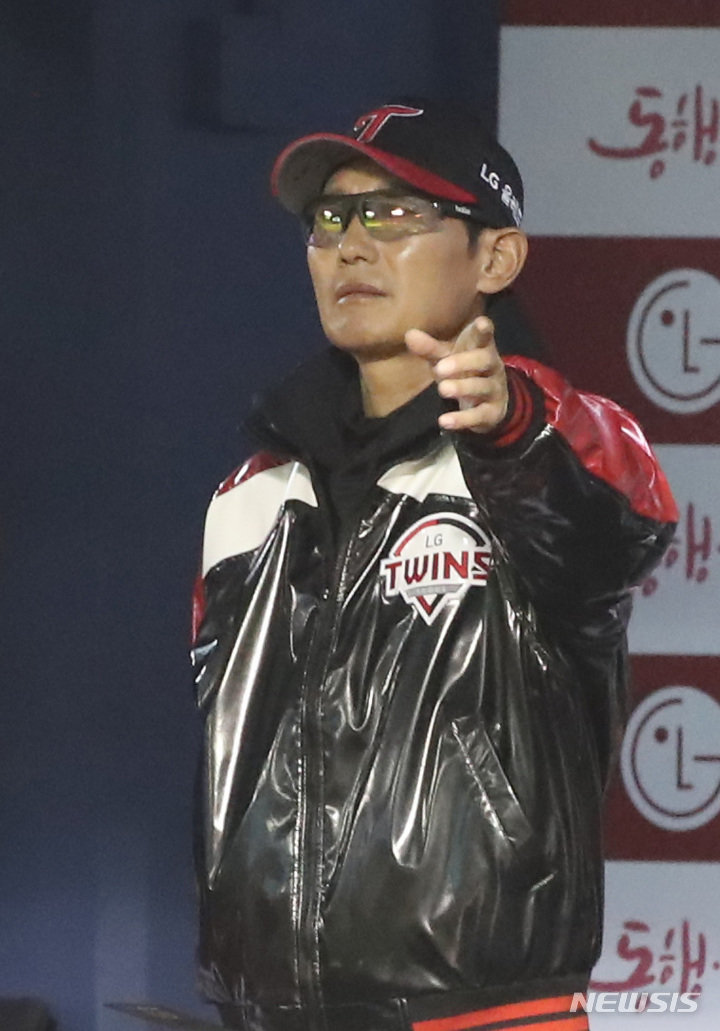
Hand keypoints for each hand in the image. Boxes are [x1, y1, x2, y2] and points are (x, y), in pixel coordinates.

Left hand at [405, 316, 507, 433]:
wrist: (490, 404)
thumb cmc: (466, 372)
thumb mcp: (448, 359)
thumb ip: (431, 349)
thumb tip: (409, 334)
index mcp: (482, 349)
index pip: (485, 337)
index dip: (484, 330)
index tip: (481, 323)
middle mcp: (492, 367)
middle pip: (484, 360)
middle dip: (463, 363)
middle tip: (440, 369)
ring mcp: (494, 390)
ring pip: (483, 387)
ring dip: (462, 388)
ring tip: (442, 389)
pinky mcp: (492, 413)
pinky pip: (478, 415)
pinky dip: (462, 419)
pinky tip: (444, 421)